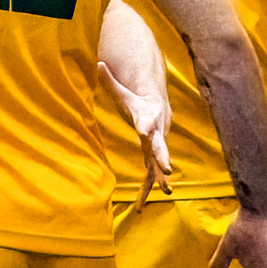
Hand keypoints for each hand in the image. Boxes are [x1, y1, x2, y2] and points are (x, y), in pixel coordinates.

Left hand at [97, 60, 171, 207]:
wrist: (157, 109)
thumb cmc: (137, 101)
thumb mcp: (122, 91)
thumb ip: (110, 80)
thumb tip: (98, 63)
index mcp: (148, 118)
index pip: (146, 122)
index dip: (145, 126)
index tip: (144, 130)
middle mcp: (155, 135)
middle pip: (160, 147)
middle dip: (164, 158)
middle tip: (168, 168)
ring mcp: (155, 148)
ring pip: (159, 164)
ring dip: (161, 178)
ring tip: (167, 191)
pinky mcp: (152, 157)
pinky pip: (150, 174)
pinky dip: (147, 187)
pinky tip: (142, 204)